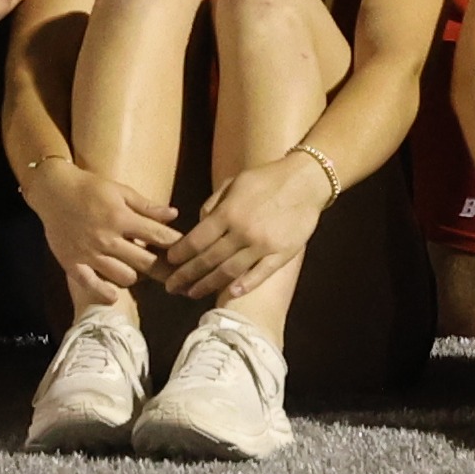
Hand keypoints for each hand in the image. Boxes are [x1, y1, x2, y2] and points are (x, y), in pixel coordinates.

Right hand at [22, 155, 182, 298]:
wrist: (52, 190)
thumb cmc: (90, 187)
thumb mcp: (120, 191)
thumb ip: (147, 206)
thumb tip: (174, 215)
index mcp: (121, 217)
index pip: (158, 236)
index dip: (175, 245)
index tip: (185, 252)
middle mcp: (108, 238)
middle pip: (146, 262)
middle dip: (164, 269)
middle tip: (174, 275)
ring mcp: (90, 253)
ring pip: (125, 277)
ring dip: (135, 276)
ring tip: (136, 270)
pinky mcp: (73, 263)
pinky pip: (93, 286)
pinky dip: (106, 293)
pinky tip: (114, 295)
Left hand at [155, 147, 336, 300]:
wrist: (306, 182)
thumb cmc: (266, 179)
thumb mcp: (234, 183)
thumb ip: (213, 204)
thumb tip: (198, 225)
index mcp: (228, 213)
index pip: (196, 240)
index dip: (180, 254)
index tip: (169, 262)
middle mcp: (242, 231)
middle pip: (208, 259)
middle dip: (186, 275)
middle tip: (171, 287)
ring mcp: (263, 245)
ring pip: (229, 271)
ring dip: (208, 285)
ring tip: (192, 293)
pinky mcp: (282, 254)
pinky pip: (260, 274)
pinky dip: (244, 286)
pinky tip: (230, 294)